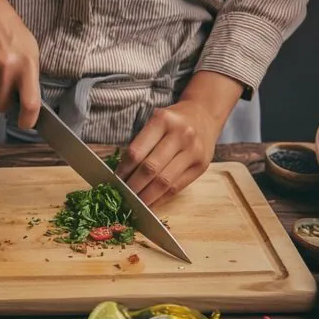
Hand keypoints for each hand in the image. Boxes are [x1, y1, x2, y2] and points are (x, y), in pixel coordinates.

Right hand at [0, 0, 40, 128]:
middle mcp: (5, 69)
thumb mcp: (31, 51)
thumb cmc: (13, 32)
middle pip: (0, 106)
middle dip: (2, 103)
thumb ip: (30, 78)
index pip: (30, 103)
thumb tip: (28, 105)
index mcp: (26, 66)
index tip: (25, 124)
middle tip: (4, 88)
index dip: (27, 120)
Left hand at [116, 71, 244, 206]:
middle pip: (150, 169)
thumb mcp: (155, 122)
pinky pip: (177, 188)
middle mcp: (180, 135)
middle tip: (122, 196)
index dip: (123, 170)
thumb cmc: (172, 121)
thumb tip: (122, 175)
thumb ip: (141, 145)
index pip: (136, 152)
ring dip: (146, 197)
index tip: (114, 182)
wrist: (204, 115)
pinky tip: (150, 203)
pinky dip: (161, 199)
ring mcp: (193, 151)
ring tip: (134, 204)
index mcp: (162, 120)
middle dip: (133, 187)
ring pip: (164, 182)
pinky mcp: (202, 166)